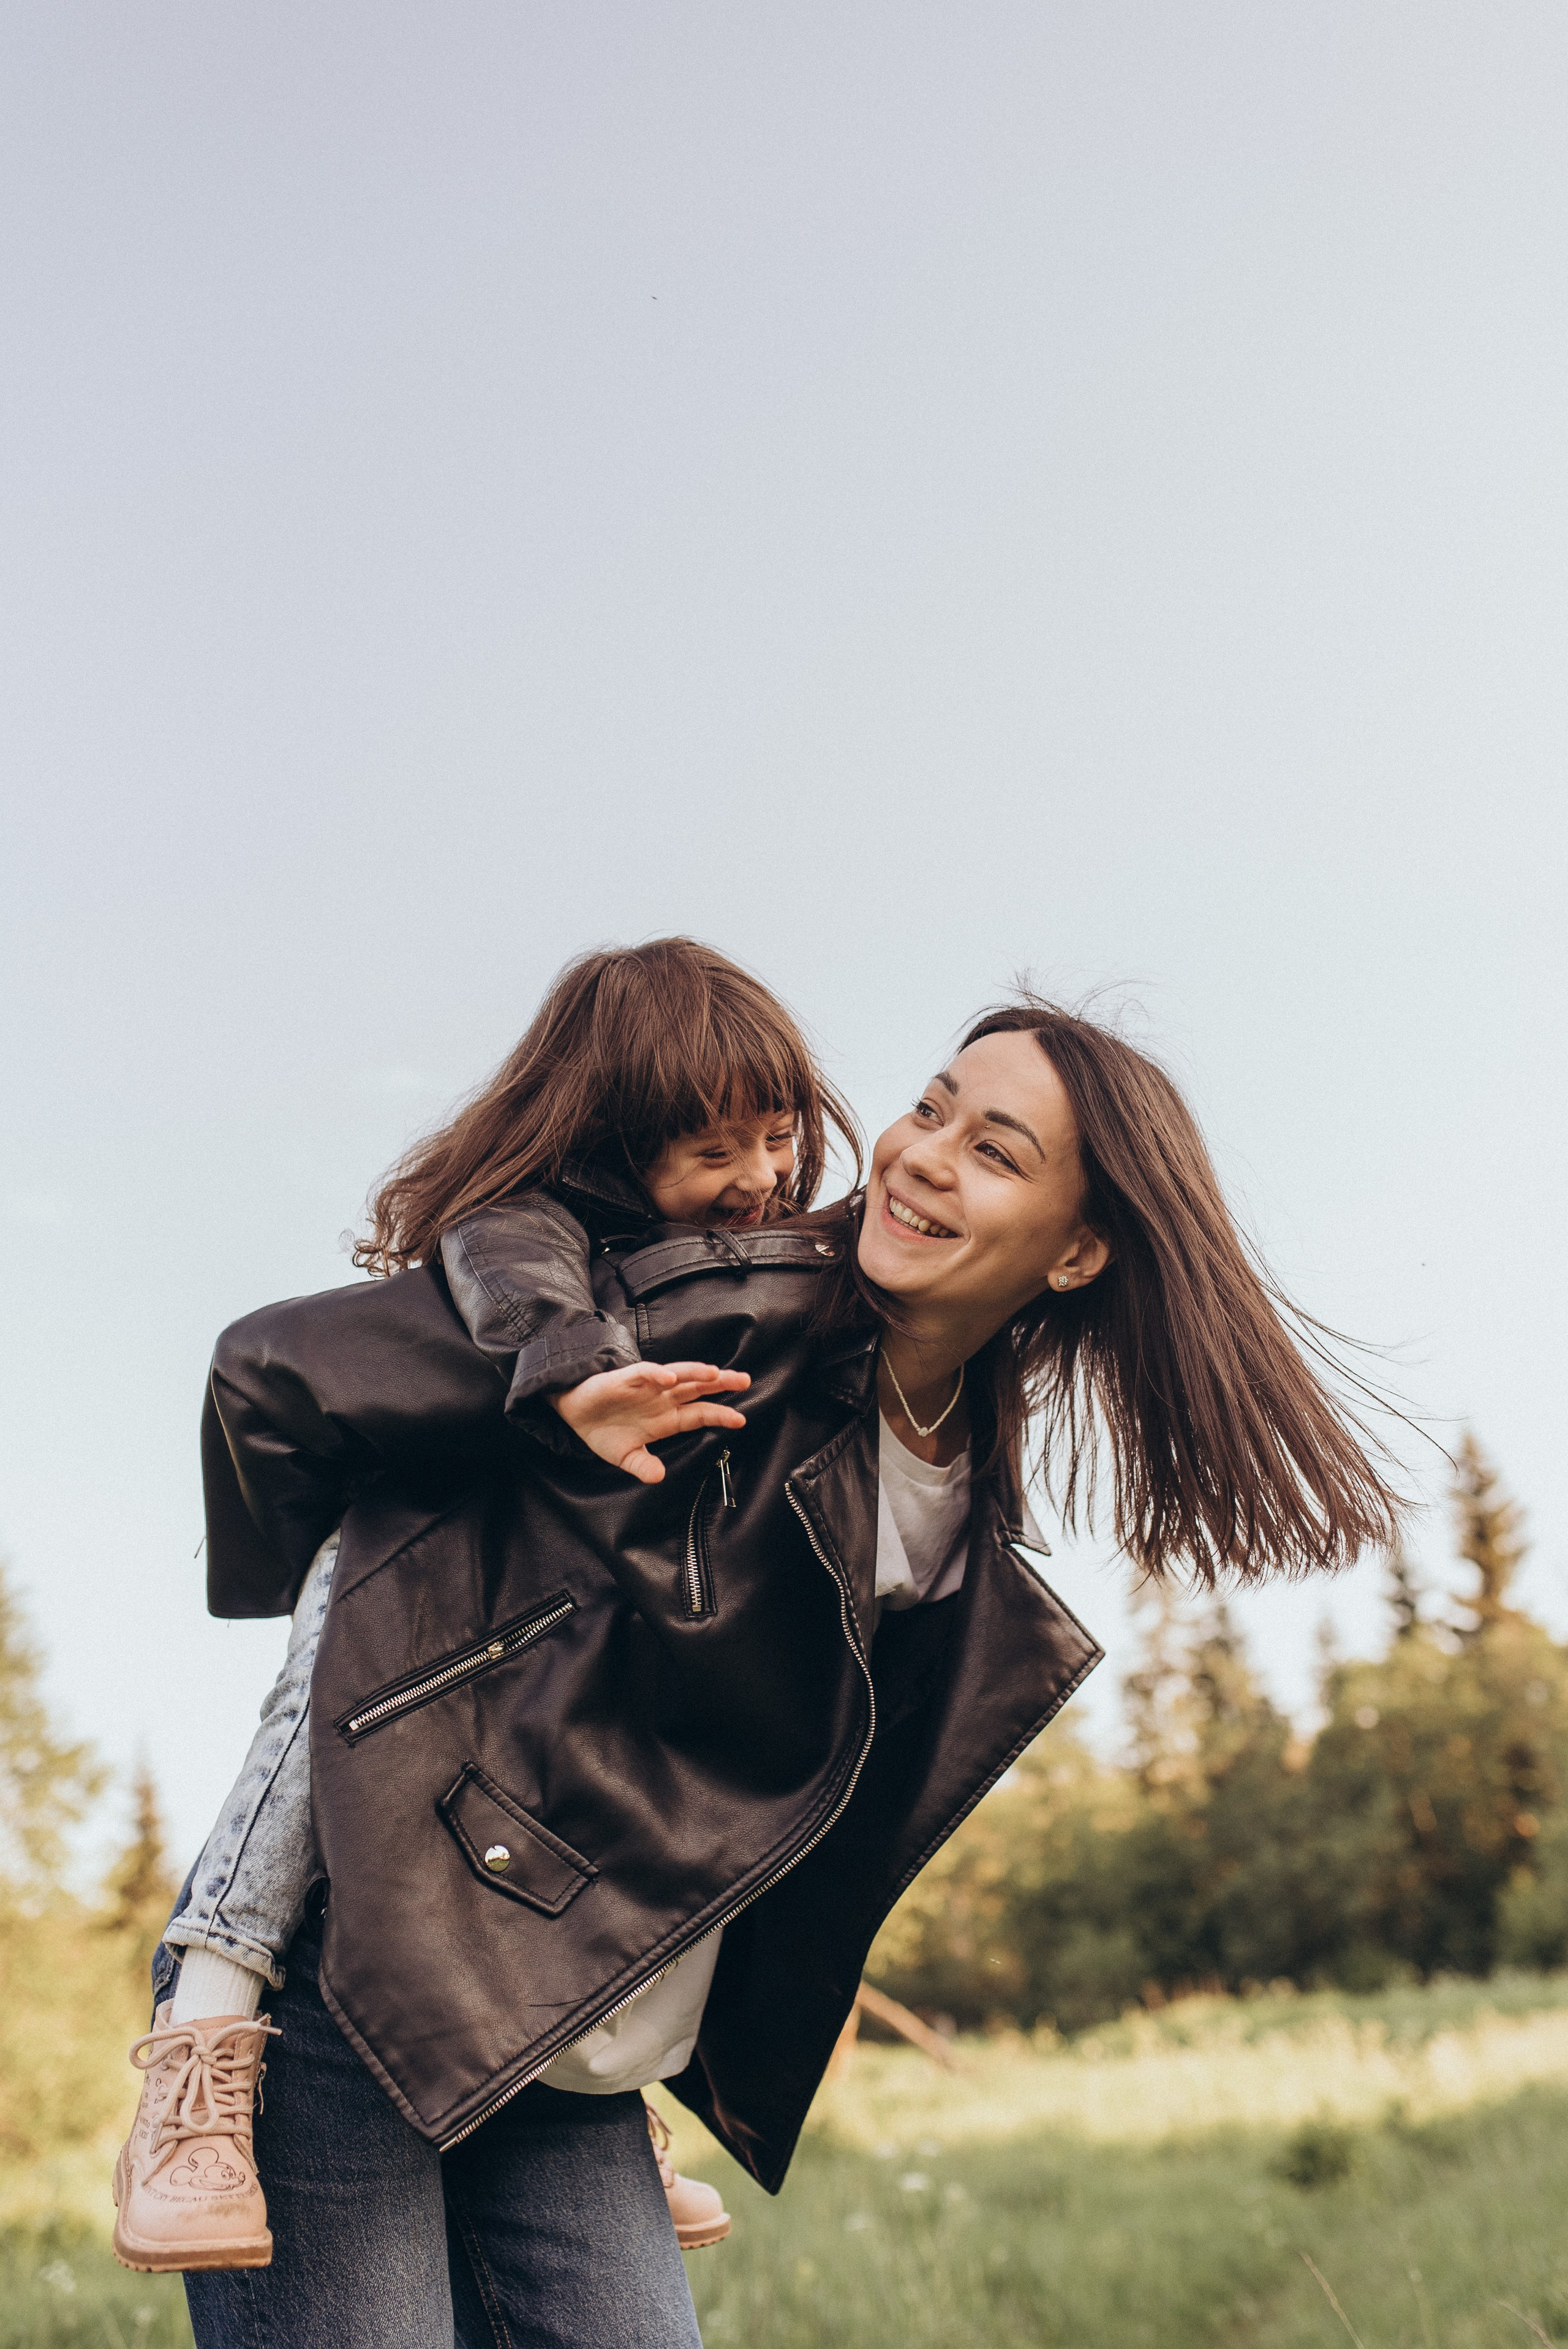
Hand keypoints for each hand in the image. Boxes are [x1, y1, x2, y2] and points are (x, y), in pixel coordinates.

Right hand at [549, 1362, 749, 1484]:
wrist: (574, 1412)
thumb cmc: (602, 1430)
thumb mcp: (624, 1456)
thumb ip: (642, 1465)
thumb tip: (658, 1477)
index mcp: (666, 1418)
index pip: (700, 1414)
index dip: (720, 1415)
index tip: (741, 1419)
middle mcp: (662, 1399)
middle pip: (698, 1388)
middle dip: (721, 1383)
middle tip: (745, 1381)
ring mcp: (647, 1386)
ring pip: (678, 1375)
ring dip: (696, 1372)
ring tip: (715, 1373)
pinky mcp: (627, 1378)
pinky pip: (645, 1373)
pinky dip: (658, 1374)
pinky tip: (670, 1377)